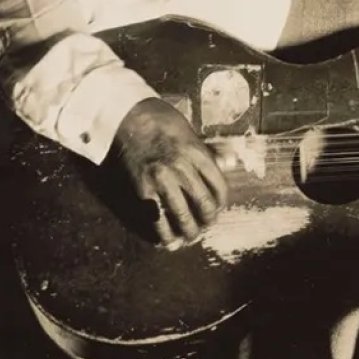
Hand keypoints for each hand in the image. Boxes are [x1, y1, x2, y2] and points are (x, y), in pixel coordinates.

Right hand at [113, 98, 227, 246]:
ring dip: (190, 230)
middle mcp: (182, 168)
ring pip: (182, 214)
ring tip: (191, 237)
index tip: (218, 207)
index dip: (221, 202)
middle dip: (208, 219)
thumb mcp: (191, 133)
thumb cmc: (162, 122)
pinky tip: (169, 241)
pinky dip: (165, 233)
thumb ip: (210, 152)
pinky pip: (157, 217)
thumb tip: (230, 162)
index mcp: (197, 153)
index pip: (219, 186)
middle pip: (203, 203)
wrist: (128, 117)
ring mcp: (162, 180)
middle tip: (207, 225)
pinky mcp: (143, 189)